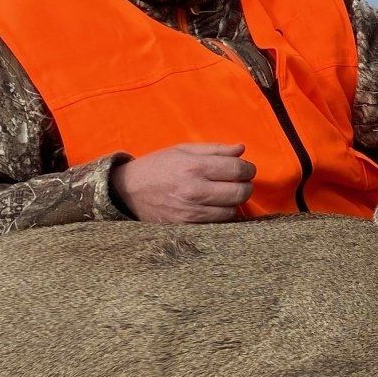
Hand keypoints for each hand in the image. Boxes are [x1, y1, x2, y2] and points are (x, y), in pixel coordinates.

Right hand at [112, 143, 256, 222]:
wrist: (129, 191)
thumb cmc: (158, 166)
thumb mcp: (183, 149)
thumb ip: (215, 149)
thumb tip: (241, 149)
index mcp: (194, 167)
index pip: (237, 170)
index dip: (248, 169)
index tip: (247, 169)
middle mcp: (194, 190)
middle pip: (240, 193)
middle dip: (246, 186)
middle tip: (241, 182)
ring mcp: (191, 212)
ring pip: (232, 211)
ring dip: (235, 202)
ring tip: (227, 194)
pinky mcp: (187, 227)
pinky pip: (218, 224)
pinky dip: (222, 215)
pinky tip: (216, 207)